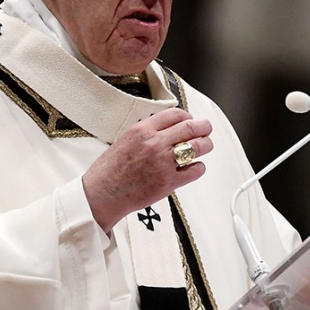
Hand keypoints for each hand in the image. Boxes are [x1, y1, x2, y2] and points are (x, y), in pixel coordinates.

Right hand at [82, 108, 212, 231]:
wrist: (102, 194)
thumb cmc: (110, 170)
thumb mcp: (126, 139)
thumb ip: (148, 131)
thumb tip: (168, 127)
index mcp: (143, 130)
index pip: (175, 114)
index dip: (188, 116)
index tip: (190, 120)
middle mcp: (155, 144)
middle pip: (191, 128)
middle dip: (204, 127)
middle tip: (207, 129)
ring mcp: (163, 163)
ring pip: (198, 147)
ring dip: (206, 145)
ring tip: (206, 146)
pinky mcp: (169, 182)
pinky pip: (195, 170)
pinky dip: (199, 167)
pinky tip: (195, 167)